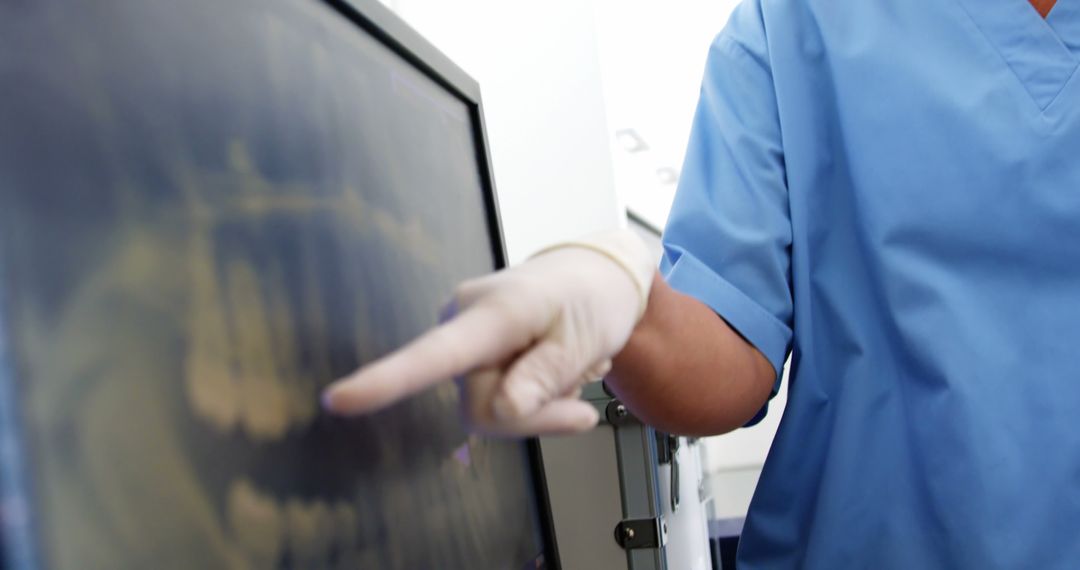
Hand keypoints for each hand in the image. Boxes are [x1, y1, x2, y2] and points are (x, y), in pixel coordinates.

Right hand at [321, 230, 654, 435]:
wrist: (598, 276)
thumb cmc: (592, 299)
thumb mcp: (583, 341)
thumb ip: (541, 378)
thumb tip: (500, 411)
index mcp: (491, 311)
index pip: (435, 353)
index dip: (386, 381)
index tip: (339, 400)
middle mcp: (462, 319)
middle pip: (479, 407)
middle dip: (533, 417)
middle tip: (579, 399)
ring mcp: (463, 335)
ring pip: (487, 409)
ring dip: (535, 406)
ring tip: (566, 371)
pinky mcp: (470, 350)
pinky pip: (493, 398)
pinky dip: (529, 397)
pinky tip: (551, 371)